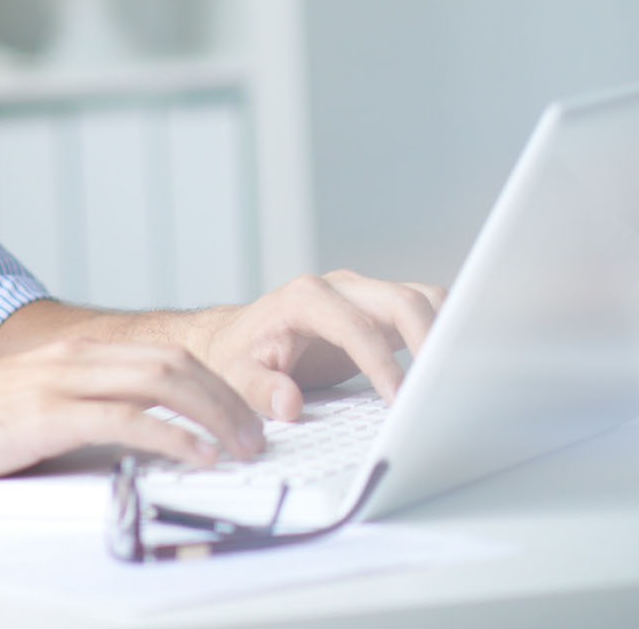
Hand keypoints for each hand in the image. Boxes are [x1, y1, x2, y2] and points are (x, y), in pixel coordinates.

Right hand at [0, 337, 266, 484]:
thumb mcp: (32, 410)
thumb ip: (80, 414)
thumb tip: (137, 443)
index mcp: (72, 355)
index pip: (162, 356)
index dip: (213, 384)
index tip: (241, 416)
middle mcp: (72, 358)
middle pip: (173, 362)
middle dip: (225, 397)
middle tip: (256, 434)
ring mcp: (60, 382)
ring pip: (161, 381)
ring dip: (211, 413)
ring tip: (240, 447)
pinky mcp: (47, 414)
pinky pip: (126, 418)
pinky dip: (171, 435)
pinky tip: (195, 456)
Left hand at [198, 269, 446, 421]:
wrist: (238, 338)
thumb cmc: (238, 355)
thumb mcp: (235, 375)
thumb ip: (258, 389)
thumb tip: (288, 404)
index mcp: (303, 299)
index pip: (355, 327)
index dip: (381, 364)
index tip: (399, 401)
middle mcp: (337, 289)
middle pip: (400, 300)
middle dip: (431, 340)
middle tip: (444, 388)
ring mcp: (362, 295)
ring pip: (421, 299)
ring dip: (445, 332)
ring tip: (458, 376)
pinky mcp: (379, 309)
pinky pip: (423, 310)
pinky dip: (444, 330)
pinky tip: (451, 365)